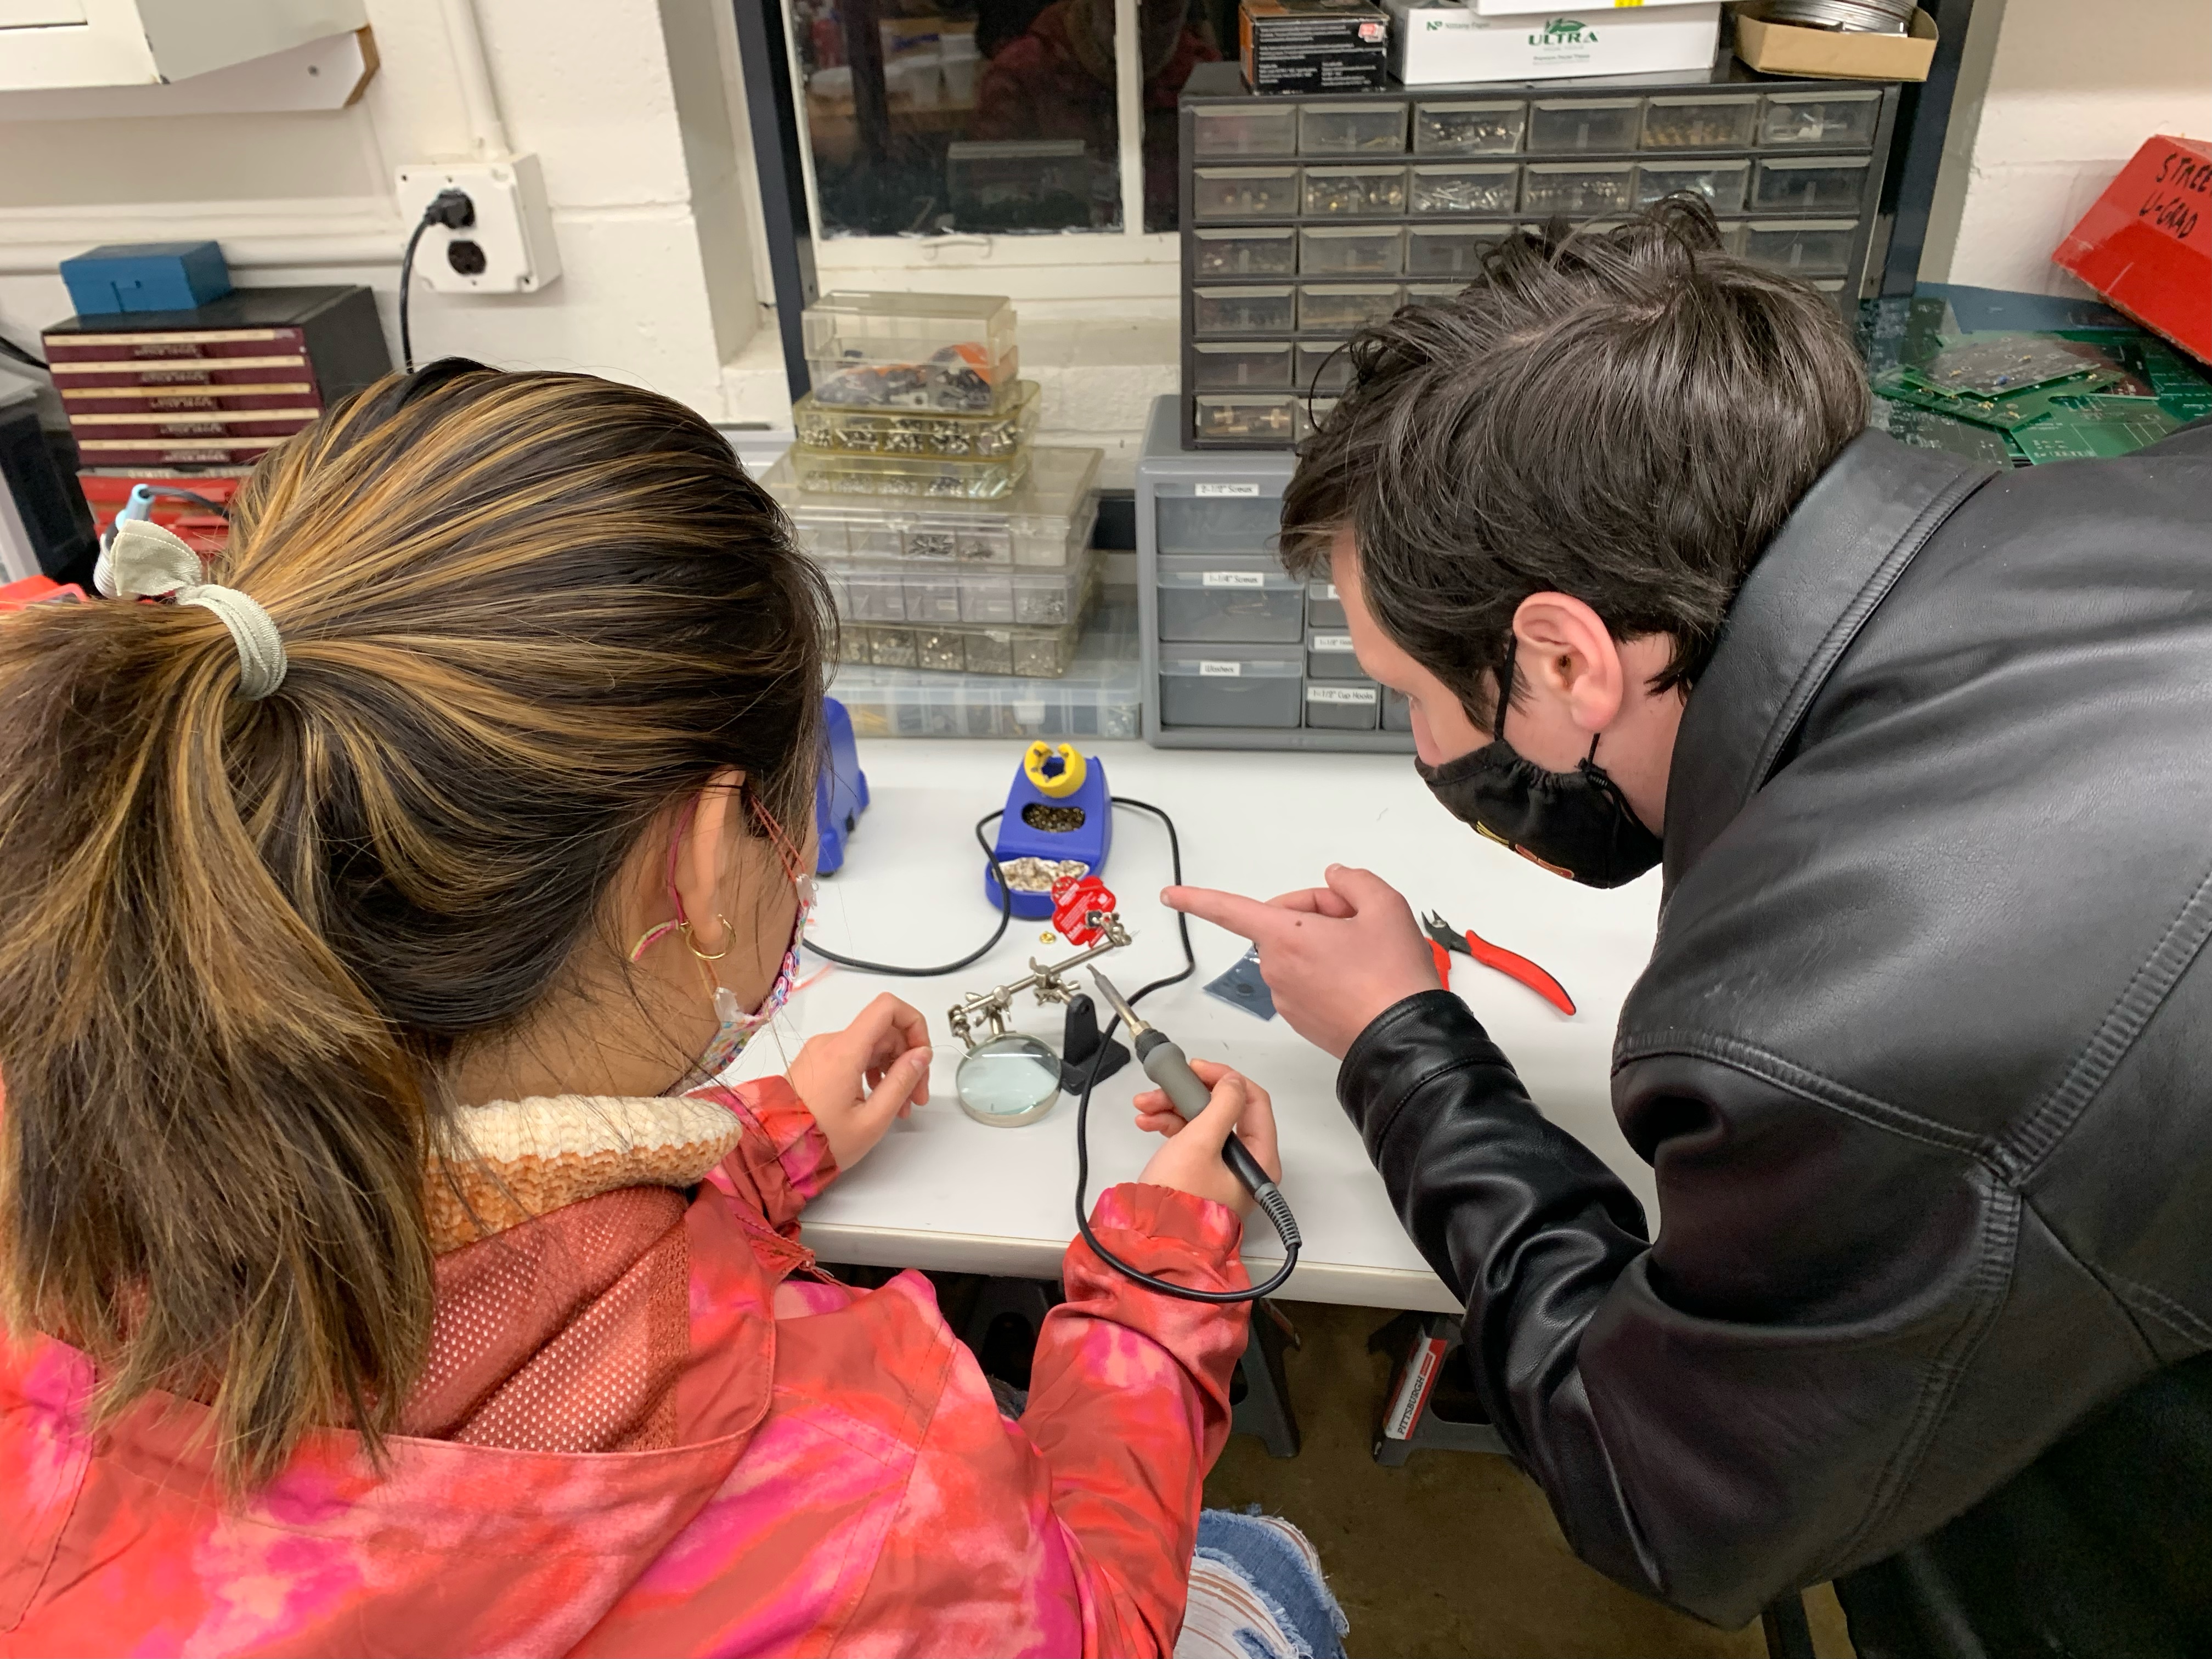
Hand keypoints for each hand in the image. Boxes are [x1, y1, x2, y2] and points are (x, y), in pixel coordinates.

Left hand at [786, 992, 931, 1171]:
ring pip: (870, 1045)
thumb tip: (921, 1054)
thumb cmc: (823, 1143)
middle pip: (883, 1031)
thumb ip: (901, 1082)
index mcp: (843, 1051)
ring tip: (900, 1106)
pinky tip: (878, 1099)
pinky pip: (853, 1055)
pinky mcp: (815, 1062)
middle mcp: (830, 1042)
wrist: (775, 1154)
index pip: (888, 1008)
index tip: (922, 1055)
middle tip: (917, 1097)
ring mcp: (820, 1051)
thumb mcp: (872, 1119)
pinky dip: (872, 1071)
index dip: (914, 1023)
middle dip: (907, 1059)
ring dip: (891, 1068)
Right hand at [1133, 1059, 1281, 1217]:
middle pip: (1225, 1110)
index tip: (1196, 1068)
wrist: (1151, 1242)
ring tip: (1145, 1107)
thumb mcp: (1200, 1143)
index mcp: (1260, 1159)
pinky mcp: (1203, 1175)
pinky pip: (1191, 1140)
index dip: (1224, 1079)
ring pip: (1204, 1122)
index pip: (1253, 1101)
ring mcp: (1225, 1170)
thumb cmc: (1179, 1202)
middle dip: (1190, 1094)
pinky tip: (1148, 1122)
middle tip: (1164, 1087)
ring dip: (1173, 1108)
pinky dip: (1170, 1127)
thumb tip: (1232, 1082)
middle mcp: (1247, 1165)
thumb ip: (1221, 1105)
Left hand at [1165, 865, 1437, 1058]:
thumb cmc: (1392, 980)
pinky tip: (1360, 977)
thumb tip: (1335, 879)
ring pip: (1297, 951)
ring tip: (1366, 956)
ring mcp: (1287, 997)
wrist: (1404, 1040)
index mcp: (1286, 936)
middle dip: (1317, 914)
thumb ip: (1353, 880)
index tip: (1170, 896)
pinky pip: (1305, 979)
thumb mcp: (1385, 907)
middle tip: (1359, 923)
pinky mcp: (1301, 1017)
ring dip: (1323, 944)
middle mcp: (1277, 968)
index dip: (1197, 899)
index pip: (1230, 910)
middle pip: (1284, 922)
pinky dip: (1327, 971)